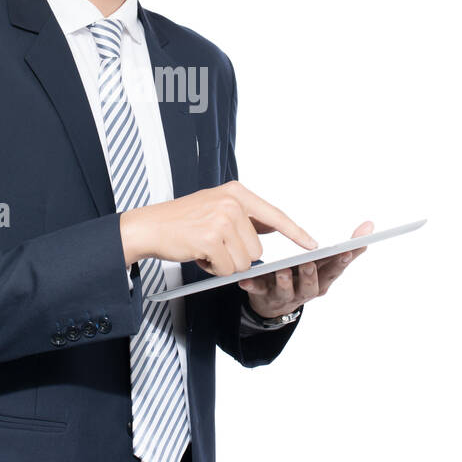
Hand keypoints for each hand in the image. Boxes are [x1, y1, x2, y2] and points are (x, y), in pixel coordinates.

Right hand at [119, 181, 316, 276]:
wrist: (148, 227)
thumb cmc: (180, 221)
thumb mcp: (215, 207)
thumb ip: (244, 216)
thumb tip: (270, 230)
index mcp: (236, 192)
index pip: (274, 215)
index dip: (295, 231)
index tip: (312, 243)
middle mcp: (232, 202)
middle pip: (257, 248)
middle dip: (236, 255)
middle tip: (212, 244)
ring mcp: (222, 220)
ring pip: (244, 261)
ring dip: (224, 263)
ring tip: (204, 248)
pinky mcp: (211, 239)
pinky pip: (227, 269)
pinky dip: (214, 269)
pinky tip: (198, 254)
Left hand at [238, 220, 374, 318]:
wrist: (277, 304)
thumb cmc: (306, 277)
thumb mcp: (328, 264)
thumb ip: (351, 247)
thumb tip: (371, 225)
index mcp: (323, 280)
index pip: (335, 270)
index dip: (342, 262)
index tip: (347, 251)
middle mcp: (306, 290)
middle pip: (311, 284)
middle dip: (310, 274)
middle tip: (308, 263)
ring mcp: (285, 295)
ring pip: (286, 290)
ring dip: (284, 281)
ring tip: (280, 270)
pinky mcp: (265, 296)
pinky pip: (258, 292)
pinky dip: (252, 287)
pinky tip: (245, 281)